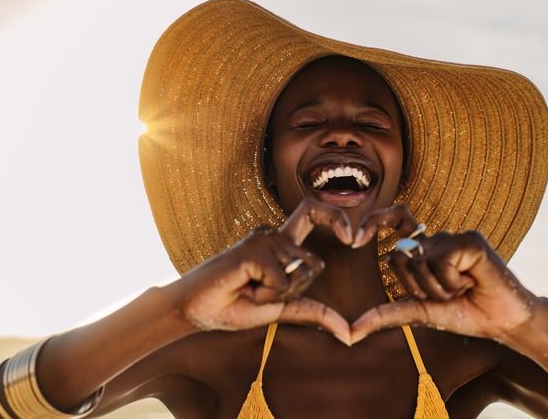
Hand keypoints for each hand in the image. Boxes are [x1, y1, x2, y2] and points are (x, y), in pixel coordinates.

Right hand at [171, 198, 353, 343]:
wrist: (195, 311)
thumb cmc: (234, 306)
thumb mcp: (281, 309)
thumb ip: (314, 313)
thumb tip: (349, 334)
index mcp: (281, 243)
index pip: (314, 213)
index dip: (336, 217)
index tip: (353, 238)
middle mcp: (274, 235)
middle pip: (314, 263)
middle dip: (295, 290)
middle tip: (261, 292)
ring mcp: (263, 238)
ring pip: (298, 274)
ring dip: (275, 294)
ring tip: (247, 289)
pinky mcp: (253, 249)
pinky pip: (280, 281)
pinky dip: (265, 294)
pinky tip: (242, 286)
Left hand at [351, 205, 540, 343]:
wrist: (501, 323)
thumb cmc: (464, 314)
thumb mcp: (419, 312)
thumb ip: (386, 315)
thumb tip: (350, 333)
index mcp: (425, 250)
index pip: (396, 220)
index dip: (375, 220)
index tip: (354, 239)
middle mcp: (437, 239)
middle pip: (399, 257)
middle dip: (417, 289)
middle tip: (446, 294)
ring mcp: (454, 237)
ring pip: (419, 263)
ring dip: (439, 289)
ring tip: (463, 289)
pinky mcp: (470, 239)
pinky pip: (440, 261)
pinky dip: (452, 283)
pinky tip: (473, 282)